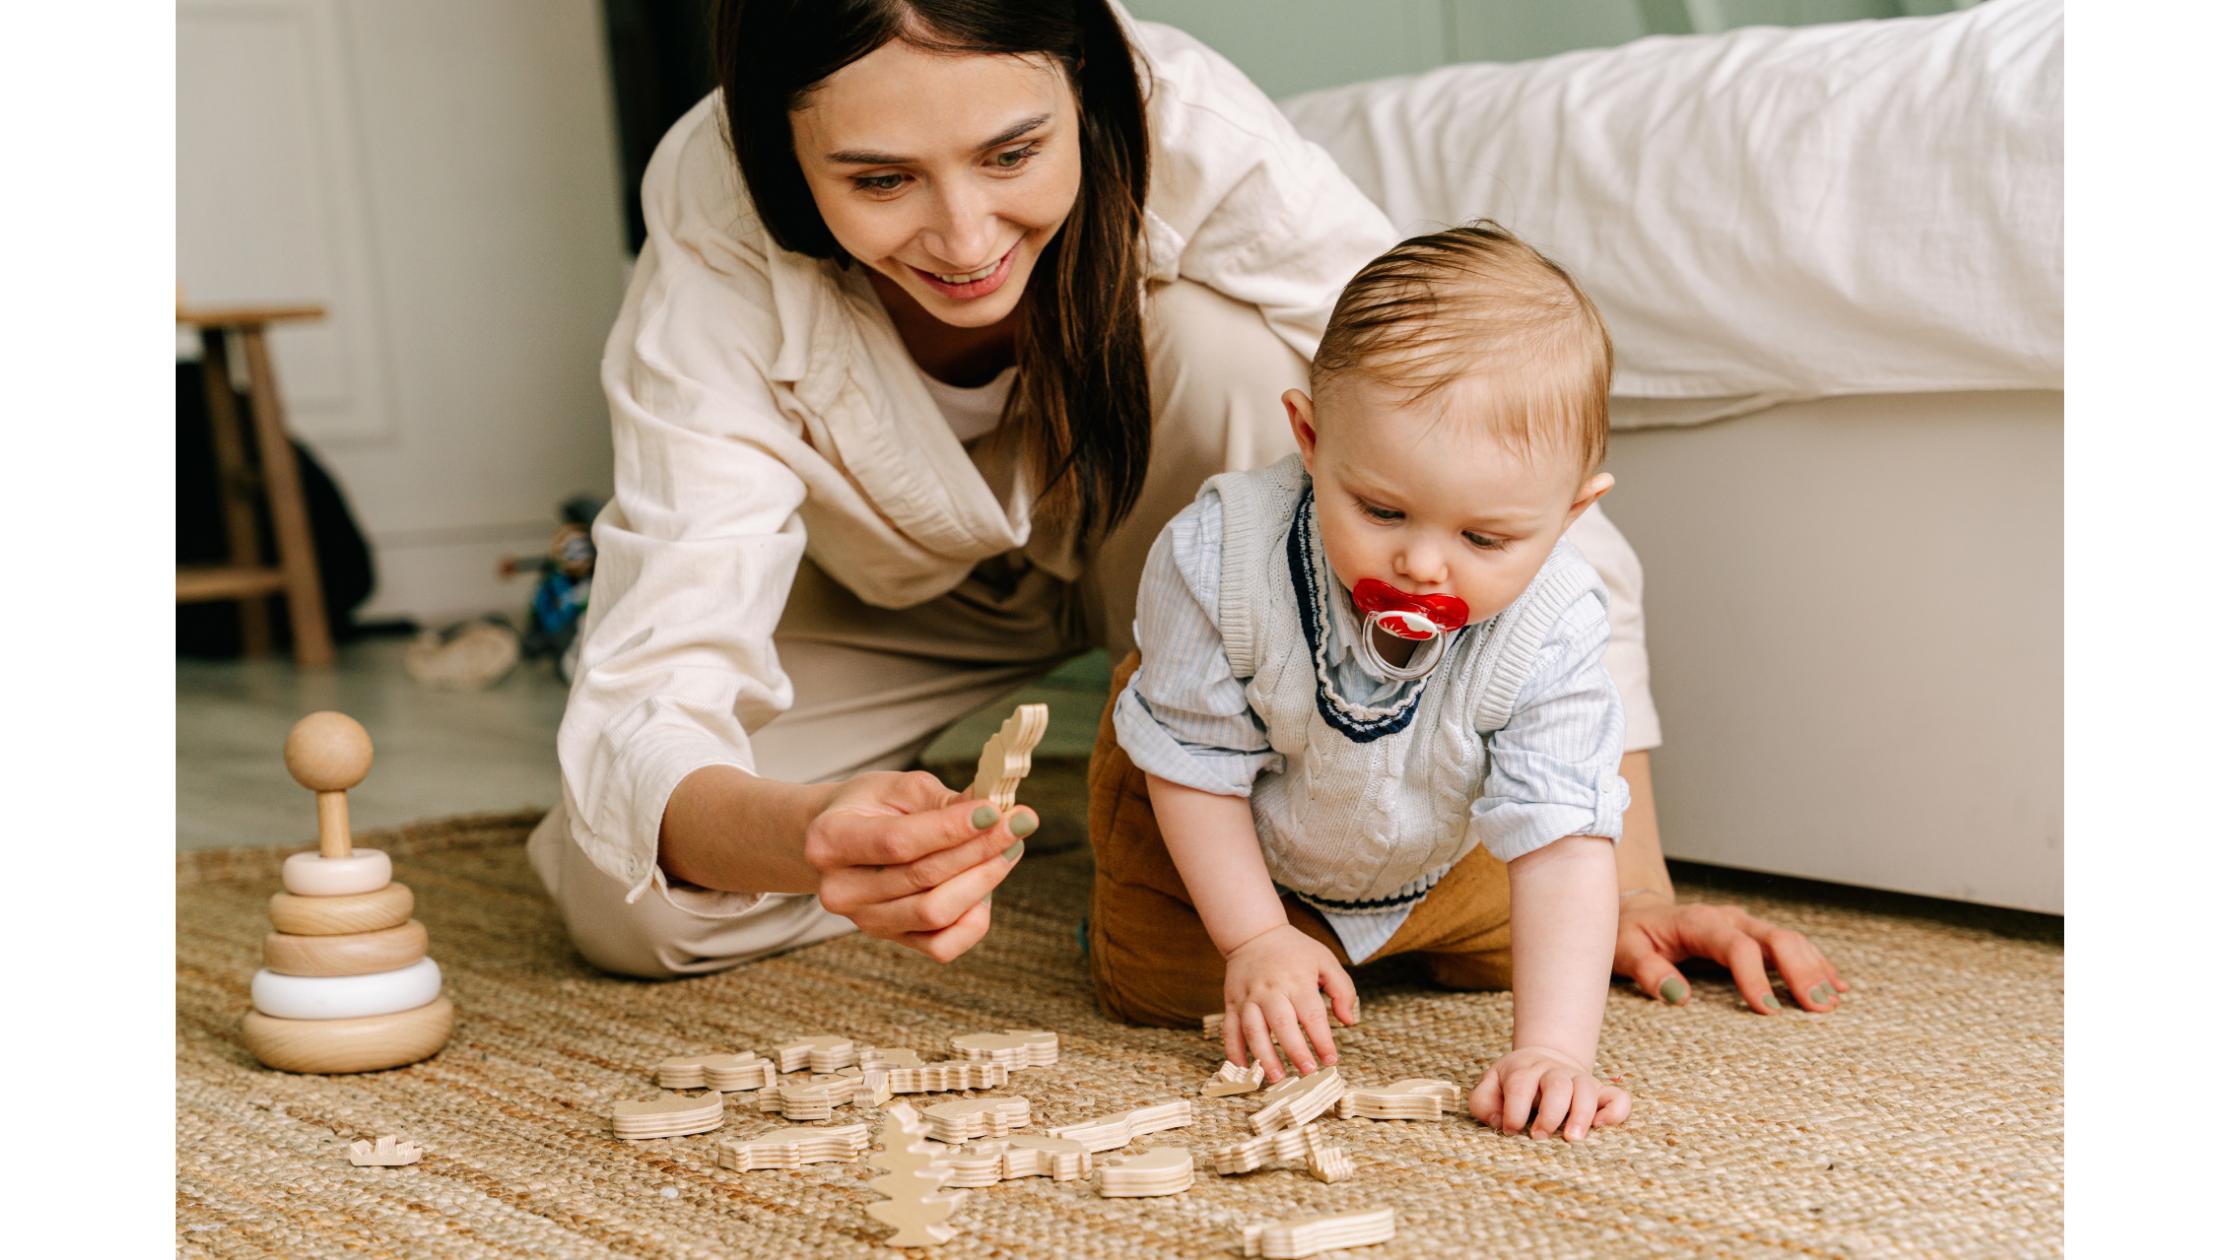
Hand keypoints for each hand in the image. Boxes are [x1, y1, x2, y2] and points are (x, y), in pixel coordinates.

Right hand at [802, 770, 1031, 962]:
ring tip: (1010, 847)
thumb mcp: (897, 788)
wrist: (838, 841)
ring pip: (936, 913)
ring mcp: (865, 921)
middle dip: (980, 848)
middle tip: (1019, 823)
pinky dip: (974, 919)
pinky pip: (943, 946)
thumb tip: (994, 812)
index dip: (951, 828)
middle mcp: (840, 890)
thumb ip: (942, 800)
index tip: (994, 810)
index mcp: (829, 841)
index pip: (899, 842)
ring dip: (983, 880)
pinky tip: (987, 884)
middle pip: (923, 878)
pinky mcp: (893, 940)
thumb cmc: (869, 807)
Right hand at [1220, 924, 1358, 1080]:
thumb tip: (1348, 1021)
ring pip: (1253, 1029)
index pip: (1312, 1014)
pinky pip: (1230, 1029)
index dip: (1322, 1040)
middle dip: (1295, 1050)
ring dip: (1264, 1056)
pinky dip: (1233, 1050)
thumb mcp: (1325, 961)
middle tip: (1308, 1072)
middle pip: (1282, 1024)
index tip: (1331, 1060)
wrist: (1255, 933)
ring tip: (1277, 1077)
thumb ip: (1342, 990)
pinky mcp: (1232, 1002)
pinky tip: (1243, 1068)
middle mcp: (1271, 990)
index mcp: (1297, 980)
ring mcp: (1249, 997)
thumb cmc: (1295, 951)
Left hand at [1468, 1046, 1630, 1139]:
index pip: (1520, 1085)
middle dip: (1549, 1113)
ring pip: (1587, 1089)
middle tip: (1540, 1137)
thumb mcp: (1490, 1086)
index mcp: (1524, 1070)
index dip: (1514, 1110)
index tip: (1510, 1130)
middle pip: (1557, 1085)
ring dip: (1581, 1114)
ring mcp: (1579, 1081)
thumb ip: (1483, 1102)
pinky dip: (1615, 1112)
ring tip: (1573, 1139)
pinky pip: (1618, 1098)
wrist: (1543, 1061)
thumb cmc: (1513, 1083)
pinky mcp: (1601, 1093)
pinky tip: (1602, 1126)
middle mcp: (1554, 1073)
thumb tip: (1500, 1123)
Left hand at [1615, 894, 1848, 1014]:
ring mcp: (1745, 926)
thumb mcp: (1626, 951)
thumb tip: (1677, 995)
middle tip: (1820, 1007)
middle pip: (1776, 939)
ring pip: (1790, 941)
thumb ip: (1648, 971)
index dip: (1755, 977)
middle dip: (1801, 972)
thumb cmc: (1632, 935)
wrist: (1639, 913)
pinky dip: (1814, 964)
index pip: (1736, 947)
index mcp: (1700, 923)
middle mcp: (1729, 919)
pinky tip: (1835, 984)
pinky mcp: (1754, 936)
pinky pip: (1790, 947)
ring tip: (1833, 1001)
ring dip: (1814, 969)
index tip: (1768, 1011)